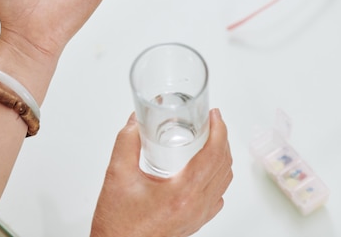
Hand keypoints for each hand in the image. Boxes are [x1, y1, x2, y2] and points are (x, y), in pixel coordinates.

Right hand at [91, 109, 232, 236]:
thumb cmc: (117, 225)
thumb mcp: (117, 176)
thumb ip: (126, 142)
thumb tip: (136, 121)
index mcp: (182, 193)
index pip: (213, 155)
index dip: (218, 130)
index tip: (214, 116)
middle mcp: (195, 207)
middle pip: (223, 165)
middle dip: (221, 138)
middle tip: (212, 122)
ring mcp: (198, 217)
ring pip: (224, 181)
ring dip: (221, 157)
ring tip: (210, 140)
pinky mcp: (194, 223)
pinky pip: (217, 196)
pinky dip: (217, 177)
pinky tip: (205, 169)